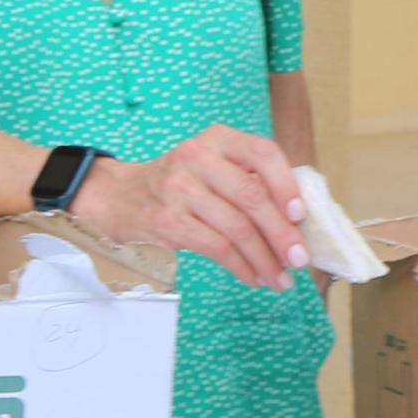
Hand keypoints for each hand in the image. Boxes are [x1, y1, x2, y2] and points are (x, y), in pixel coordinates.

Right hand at [67, 124, 308, 289]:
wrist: (117, 195)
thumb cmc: (177, 184)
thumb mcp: (210, 166)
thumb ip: (247, 181)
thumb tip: (296, 221)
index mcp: (217, 139)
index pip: (262, 153)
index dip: (286, 185)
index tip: (300, 215)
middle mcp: (197, 156)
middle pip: (252, 197)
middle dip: (282, 234)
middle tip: (300, 259)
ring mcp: (179, 188)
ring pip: (237, 228)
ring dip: (264, 259)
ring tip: (280, 278)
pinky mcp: (167, 220)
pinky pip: (216, 247)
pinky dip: (241, 266)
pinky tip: (253, 276)